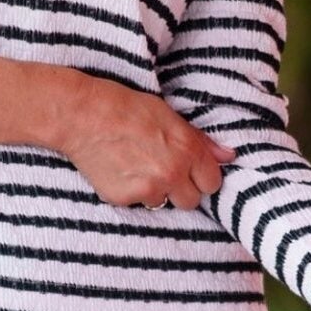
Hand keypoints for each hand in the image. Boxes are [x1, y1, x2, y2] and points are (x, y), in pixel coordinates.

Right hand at [57, 75, 236, 209]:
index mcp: (187, 149)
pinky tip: (120, 170)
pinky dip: (131, 192)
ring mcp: (148, 188)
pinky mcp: (124, 198)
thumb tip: (228, 156)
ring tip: (138, 167)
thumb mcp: (168, 115)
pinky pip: (137, 203)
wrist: (82, 115)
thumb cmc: (125, 107)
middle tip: (163, 170)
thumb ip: (200, 140)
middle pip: (192, 201)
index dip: (201, 176)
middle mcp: (172, 172)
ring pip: (164, 203)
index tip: (190, 170)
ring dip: (156, 191)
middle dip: (181, 189)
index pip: (212, 182)